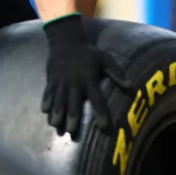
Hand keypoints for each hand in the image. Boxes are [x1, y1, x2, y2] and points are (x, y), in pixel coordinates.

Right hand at [40, 13, 129, 137]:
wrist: (65, 41)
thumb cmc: (88, 53)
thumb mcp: (105, 58)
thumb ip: (117, 72)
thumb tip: (130, 86)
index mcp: (89, 79)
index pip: (97, 100)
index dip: (101, 114)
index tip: (104, 128)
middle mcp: (74, 83)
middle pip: (73, 104)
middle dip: (72, 119)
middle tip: (72, 133)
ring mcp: (60, 83)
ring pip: (58, 101)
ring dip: (57, 115)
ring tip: (57, 127)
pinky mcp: (51, 81)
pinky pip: (47, 94)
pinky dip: (46, 103)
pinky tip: (46, 113)